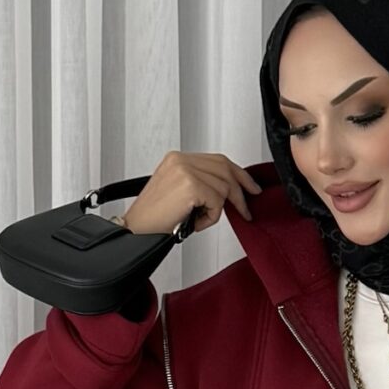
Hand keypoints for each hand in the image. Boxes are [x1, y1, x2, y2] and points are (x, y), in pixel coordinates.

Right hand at [122, 151, 262, 234]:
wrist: (138, 229)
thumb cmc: (155, 217)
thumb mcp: (178, 192)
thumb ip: (200, 183)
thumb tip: (227, 190)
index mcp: (177, 158)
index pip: (217, 160)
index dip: (237, 174)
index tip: (250, 186)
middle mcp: (181, 160)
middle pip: (225, 169)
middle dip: (241, 189)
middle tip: (246, 208)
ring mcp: (186, 171)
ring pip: (223, 188)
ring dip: (216, 210)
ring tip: (199, 220)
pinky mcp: (191, 186)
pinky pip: (217, 202)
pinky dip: (210, 217)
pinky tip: (194, 222)